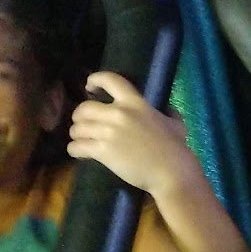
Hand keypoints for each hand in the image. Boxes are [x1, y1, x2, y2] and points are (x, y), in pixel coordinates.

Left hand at [66, 72, 199, 197]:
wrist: (171, 172)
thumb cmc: (176, 148)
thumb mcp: (175, 123)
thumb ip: (166, 113)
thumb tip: (165, 110)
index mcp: (135, 103)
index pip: (110, 80)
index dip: (95, 79)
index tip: (89, 86)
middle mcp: (119, 113)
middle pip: (84, 108)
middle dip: (79, 117)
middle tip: (84, 124)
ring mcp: (109, 132)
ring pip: (77, 128)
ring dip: (77, 135)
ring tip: (82, 140)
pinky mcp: (103, 151)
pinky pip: (76, 146)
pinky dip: (75, 150)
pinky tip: (80, 153)